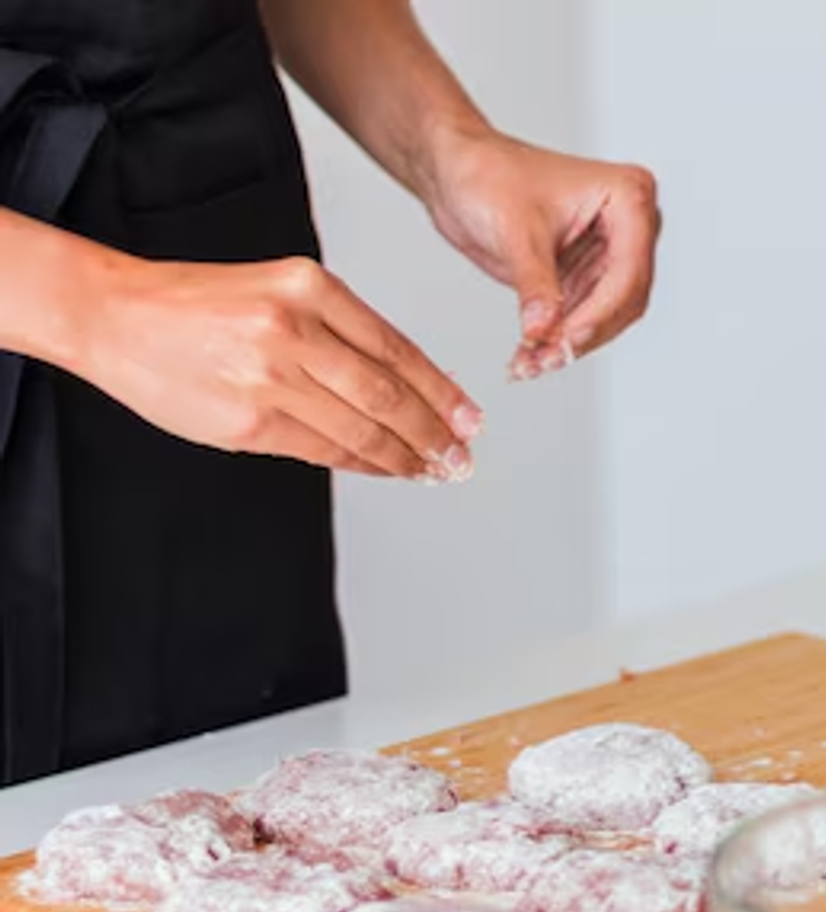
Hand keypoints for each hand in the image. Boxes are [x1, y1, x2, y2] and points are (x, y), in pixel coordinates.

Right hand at [76, 256, 482, 479]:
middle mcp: (293, 329)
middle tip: (460, 457)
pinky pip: (323, 450)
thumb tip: (412, 385)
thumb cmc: (200, 304)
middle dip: (433, 434)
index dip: (440, 392)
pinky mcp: (248, 421)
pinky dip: (362, 463)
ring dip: (404, 457)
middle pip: (387, 395)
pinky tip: (385, 469)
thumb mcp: (280, 290)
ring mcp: (269, 378)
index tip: (469, 419)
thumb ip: (342, 332)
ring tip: (433, 470)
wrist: (115, 315)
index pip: (396, 349)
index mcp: (309, 287)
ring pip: (360, 429)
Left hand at [421, 129, 660, 379]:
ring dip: (571, 344)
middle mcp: (626, 226)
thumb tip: (544, 329)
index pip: (628, 271)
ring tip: (533, 362)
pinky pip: (581, 318)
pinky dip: (558, 339)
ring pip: (606, 317)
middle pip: (623, 301)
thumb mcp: (516, 230)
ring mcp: (607, 252)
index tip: (568, 338)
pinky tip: (531, 355)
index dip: (599, 312)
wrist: (456, 171)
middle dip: (584, 334)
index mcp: (627, 198)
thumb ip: (535, 284)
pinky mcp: (584, 274)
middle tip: (549, 357)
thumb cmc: (488, 171)